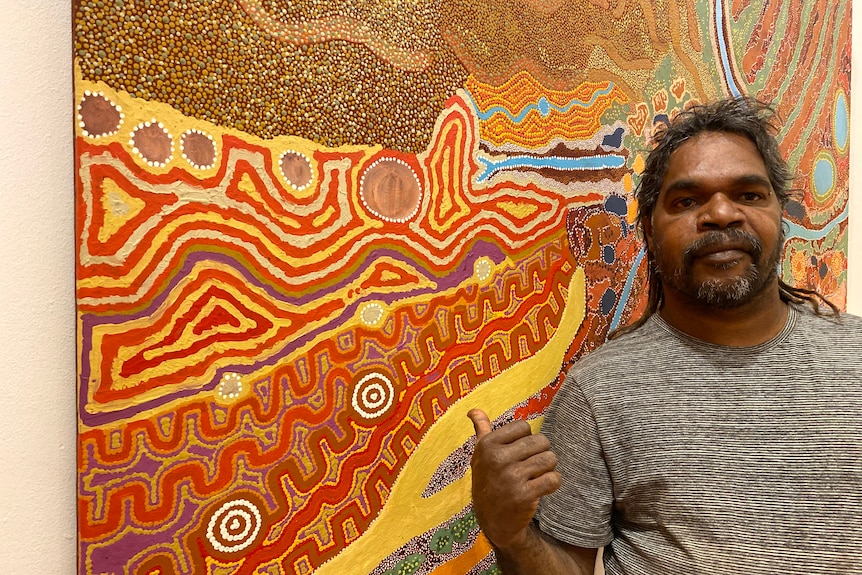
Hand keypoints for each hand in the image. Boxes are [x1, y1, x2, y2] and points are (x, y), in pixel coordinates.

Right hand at [468, 409, 560, 550]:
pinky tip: (542, 488)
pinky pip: (553, 479)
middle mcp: (497, 459)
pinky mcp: (524, 495)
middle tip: (531, 466)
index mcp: (487, 445)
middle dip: (541, 452)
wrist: (493, 521)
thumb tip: (473, 410)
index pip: (524, 427)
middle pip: (540, 441)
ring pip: (550, 458)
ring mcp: (510, 477)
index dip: (526, 440)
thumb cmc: (489, 481)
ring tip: (537, 476)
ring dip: (548, 468)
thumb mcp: (480, 456)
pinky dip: (553, 483)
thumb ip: (481, 430)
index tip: (518, 454)